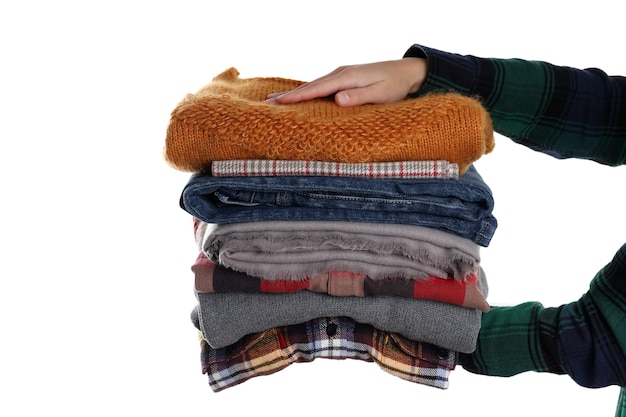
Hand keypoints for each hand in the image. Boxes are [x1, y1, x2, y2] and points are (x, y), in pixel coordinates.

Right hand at [265, 58, 427, 106]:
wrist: (406, 72)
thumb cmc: (395, 85)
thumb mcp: (381, 94)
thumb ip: (360, 97)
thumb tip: (337, 99)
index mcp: (347, 77)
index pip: (317, 89)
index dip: (297, 97)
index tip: (279, 103)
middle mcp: (340, 73)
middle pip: (310, 86)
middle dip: (288, 95)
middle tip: (267, 104)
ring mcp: (341, 75)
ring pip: (313, 86)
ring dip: (294, 94)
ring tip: (275, 101)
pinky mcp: (344, 79)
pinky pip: (320, 87)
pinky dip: (306, 92)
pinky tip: (298, 97)